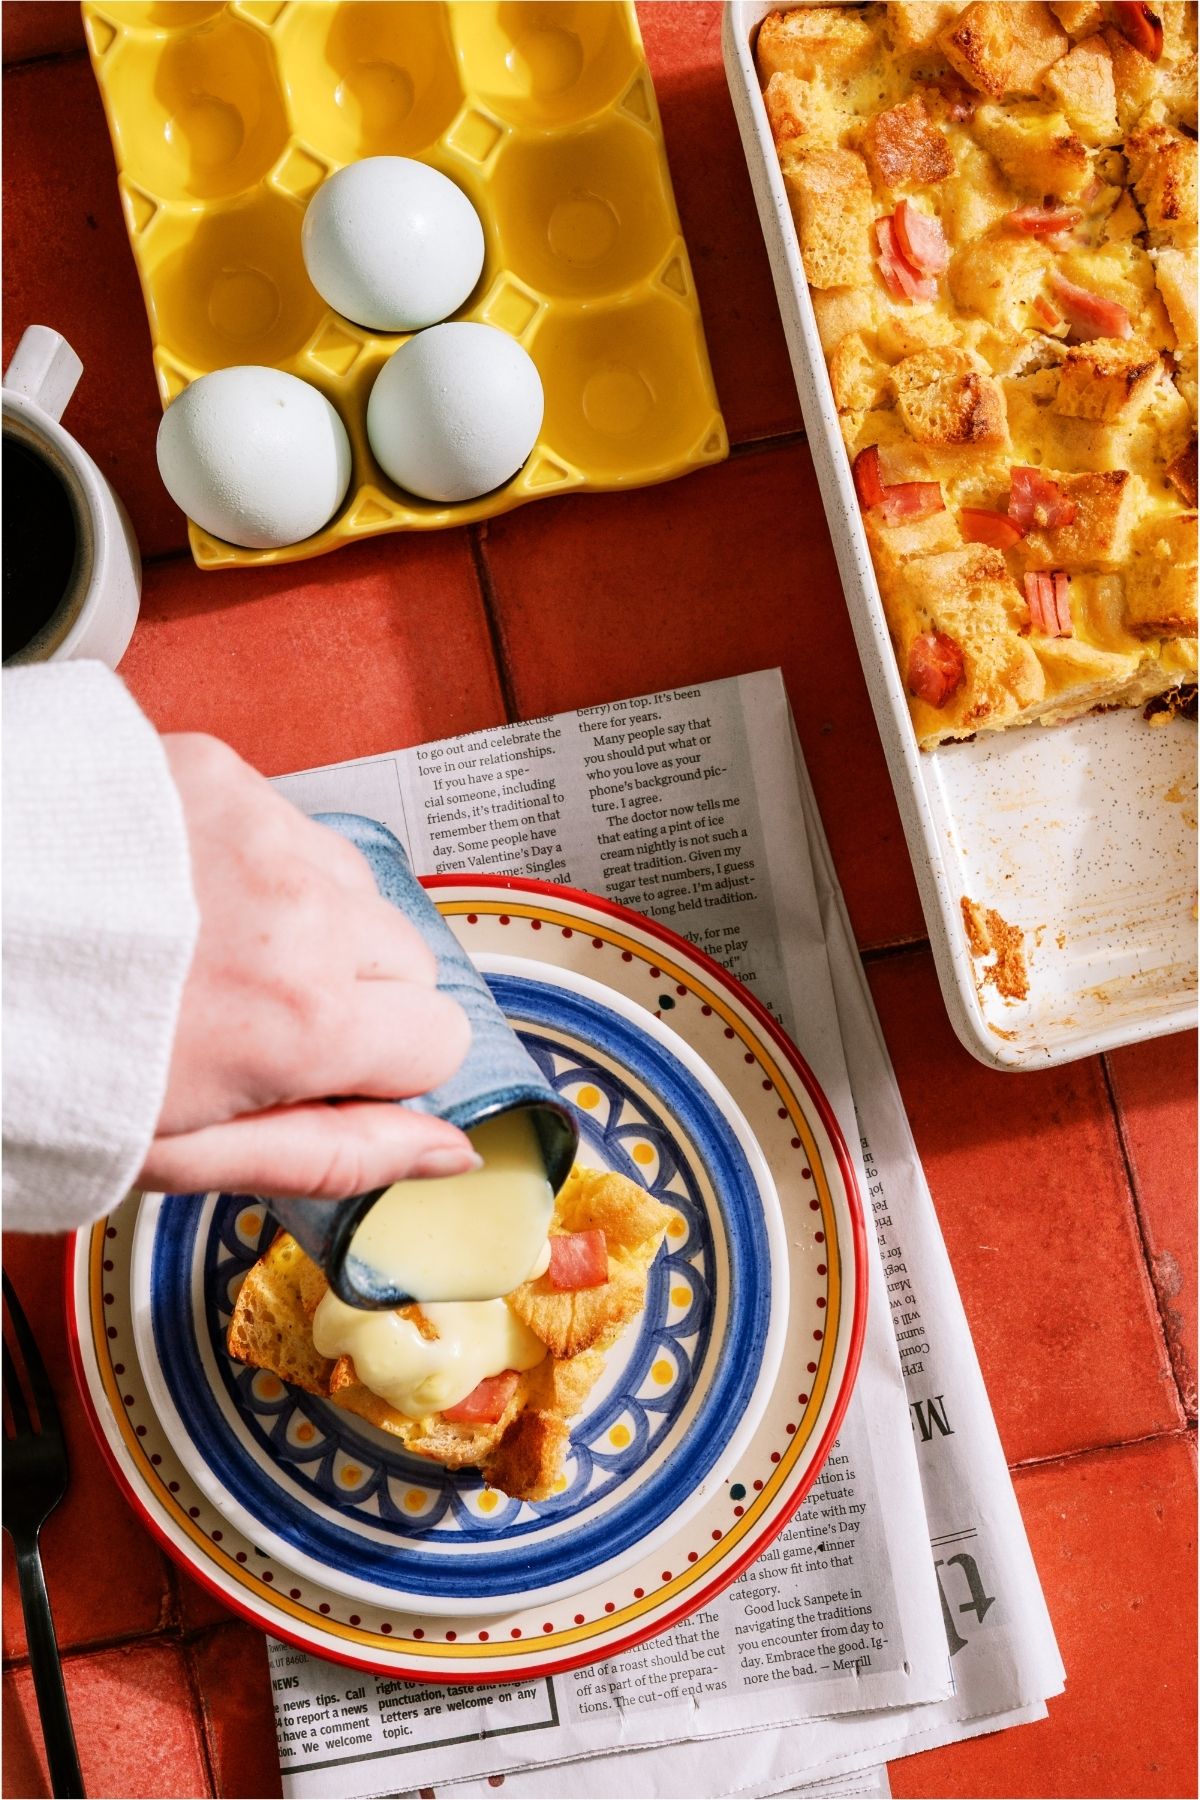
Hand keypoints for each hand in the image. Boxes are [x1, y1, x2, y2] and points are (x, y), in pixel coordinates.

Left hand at [139, 734, 474, 1198]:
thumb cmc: (29, 1058)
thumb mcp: (179, 1152)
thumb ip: (332, 1152)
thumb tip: (444, 1153)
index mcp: (301, 1019)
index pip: (439, 1039)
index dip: (374, 1070)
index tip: (313, 1073)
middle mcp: (299, 909)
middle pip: (404, 957)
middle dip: (349, 995)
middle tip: (248, 1018)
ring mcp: (259, 828)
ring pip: (350, 884)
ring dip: (303, 921)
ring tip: (202, 949)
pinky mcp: (215, 772)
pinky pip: (285, 823)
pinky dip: (249, 859)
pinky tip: (178, 893)